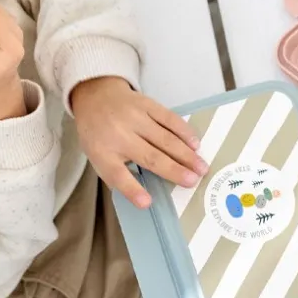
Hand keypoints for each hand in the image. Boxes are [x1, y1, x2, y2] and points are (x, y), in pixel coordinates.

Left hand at [71, 76, 207, 208]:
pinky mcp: (147, 104)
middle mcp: (118, 135)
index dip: (132, 189)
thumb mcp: (99, 157)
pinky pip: (169, 119)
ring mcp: (134, 118)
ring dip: (185, 154)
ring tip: (201, 167)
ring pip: (164, 138)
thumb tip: (146, 197)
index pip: (117, 174)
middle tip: (193, 182)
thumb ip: (118, 175)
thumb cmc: (100, 134)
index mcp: (103, 153)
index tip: (147, 202)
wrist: (96, 95)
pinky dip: (184, 132)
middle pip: (149, 157)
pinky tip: (195, 144)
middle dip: (173, 170)